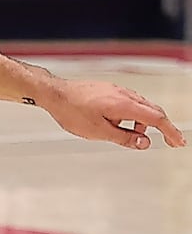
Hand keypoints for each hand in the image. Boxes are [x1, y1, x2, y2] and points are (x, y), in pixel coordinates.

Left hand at [38, 81, 185, 150]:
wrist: (54, 94)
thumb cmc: (72, 111)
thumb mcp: (99, 132)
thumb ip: (124, 138)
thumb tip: (144, 143)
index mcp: (125, 104)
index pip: (156, 118)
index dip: (170, 131)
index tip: (178, 141)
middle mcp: (125, 94)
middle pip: (152, 111)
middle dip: (161, 127)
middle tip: (167, 141)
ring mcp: (117, 90)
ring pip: (140, 107)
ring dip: (141, 122)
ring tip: (128, 135)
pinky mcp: (110, 90)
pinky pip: (127, 103)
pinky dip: (130, 115)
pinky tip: (115, 123)